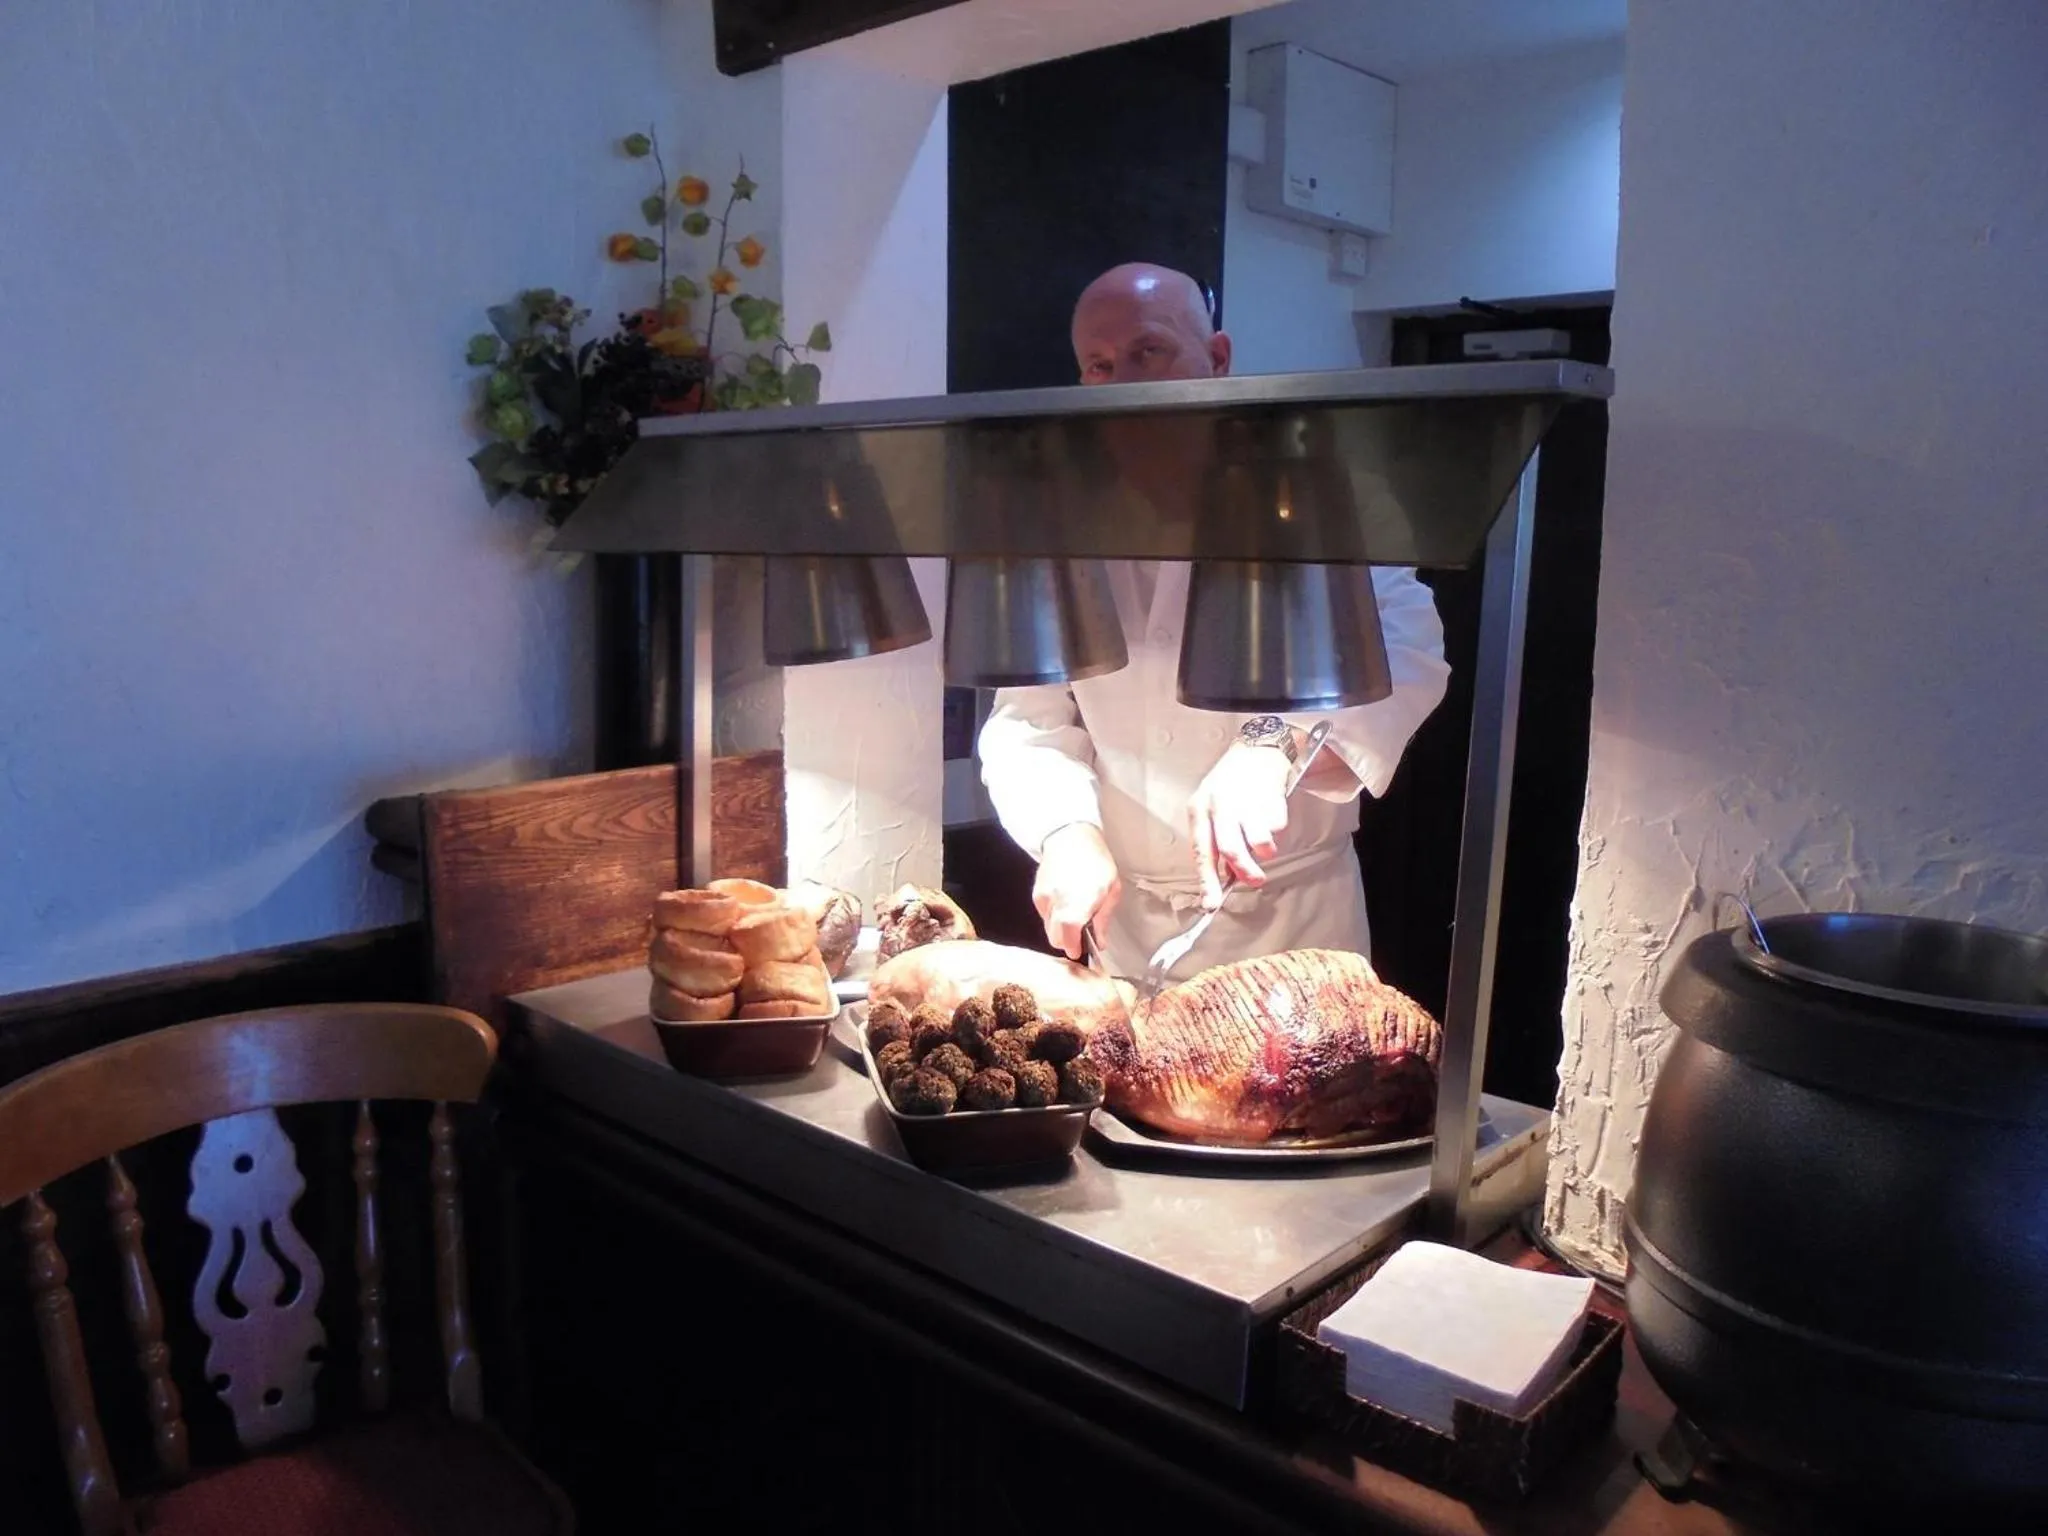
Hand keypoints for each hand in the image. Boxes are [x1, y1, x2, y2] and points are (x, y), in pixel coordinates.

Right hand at [1034, 823, 1121, 960]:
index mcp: (1080, 900)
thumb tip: (1099, 942)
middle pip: (1055, 938)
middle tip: (1081, 932)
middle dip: (1067, 941)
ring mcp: (1044, 898)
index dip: (1073, 948)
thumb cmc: (1096, 861)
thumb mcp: (1112, 889)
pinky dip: (1054, 915)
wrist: (1071, 837)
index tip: (1081, 950)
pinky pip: (1044, 915)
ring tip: (1075, 912)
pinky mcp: (1036, 895)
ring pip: (1049, 928)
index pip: (1068, 936)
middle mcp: (1058, 901)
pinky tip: (1065, 901)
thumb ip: (1104, 919)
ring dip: (1061, 927)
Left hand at [1187, 742, 1292, 908]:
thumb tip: (1228, 877)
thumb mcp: (1213, 810)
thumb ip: (1218, 842)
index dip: (1207, 881)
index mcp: (1199, 809)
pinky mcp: (1270, 795)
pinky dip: (1277, 829)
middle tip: (1255, 879)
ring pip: (1260, 842)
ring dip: (1266, 850)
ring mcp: (1246, 799)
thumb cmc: (1230, 786)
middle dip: (1246, 871)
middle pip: (1232, 849)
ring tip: (1265, 841)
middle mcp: (1219, 804)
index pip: (1202, 852)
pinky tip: (1270, 813)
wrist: (1257, 751)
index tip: (1211, 904)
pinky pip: (1277, 827)